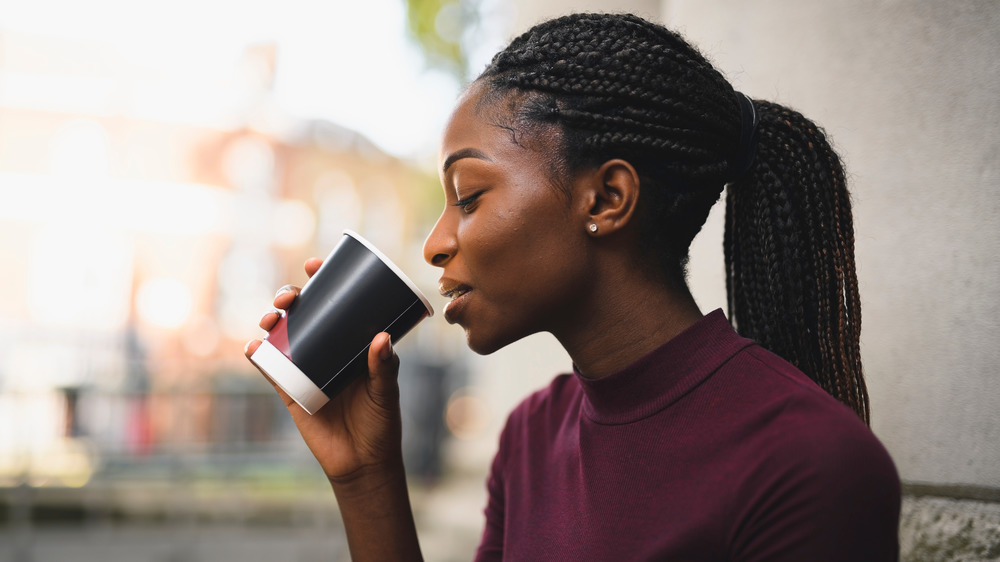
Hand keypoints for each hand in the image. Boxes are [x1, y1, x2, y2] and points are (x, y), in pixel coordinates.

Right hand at [245, 258, 404, 483]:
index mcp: (351, 341)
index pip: (336, 302)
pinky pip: (269, 368)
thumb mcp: (387, 393)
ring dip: (271, 319)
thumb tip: (381, 338)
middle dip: (290, 295)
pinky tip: (254, 346)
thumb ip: (384, 368)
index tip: (314, 264)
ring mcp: (305, 368)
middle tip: (291, 295)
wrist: (363, 464)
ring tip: (272, 317)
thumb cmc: (381, 424)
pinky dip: (257, 355)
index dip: (323, 280)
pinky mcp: (289, 391)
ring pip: (282, 334)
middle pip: (303, 313)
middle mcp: (327, 349)